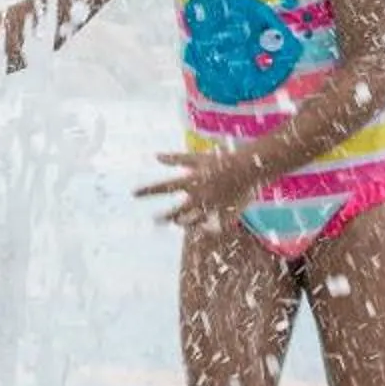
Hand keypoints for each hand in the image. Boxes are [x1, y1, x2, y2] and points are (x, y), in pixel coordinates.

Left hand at [133, 148, 264, 230]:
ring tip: (177, 222)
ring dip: (183, 222)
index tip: (133, 194)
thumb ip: (176, 159)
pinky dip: (206, 229)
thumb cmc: (222, 159)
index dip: (147, 191)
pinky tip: (201, 230)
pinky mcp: (225, 214)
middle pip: (176, 212)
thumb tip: (155, 156)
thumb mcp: (197, 157)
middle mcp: (199, 196)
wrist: (250, 167)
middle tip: (155, 220)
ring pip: (193, 222)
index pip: (163, 188)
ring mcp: (212, 207)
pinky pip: (212, 227)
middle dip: (164, 217)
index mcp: (191, 181)